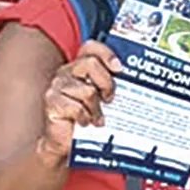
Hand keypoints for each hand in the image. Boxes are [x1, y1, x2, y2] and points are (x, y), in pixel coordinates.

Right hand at [39, 41, 118, 160]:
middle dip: (106, 83)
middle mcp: (66, 72)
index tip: (119, 68)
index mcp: (80, 67)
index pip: (90, 47)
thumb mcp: (102, 98)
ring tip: (98, 118)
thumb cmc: (88, 118)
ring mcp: (57, 86)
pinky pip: (76, 107)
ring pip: (86, 90)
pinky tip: (86, 123)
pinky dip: (85, 118)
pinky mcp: (52, 102)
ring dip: (96, 108)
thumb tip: (137, 79)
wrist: (66, 142)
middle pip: (90, 64)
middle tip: (110, 99)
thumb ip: (112, 85)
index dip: (106, 54)